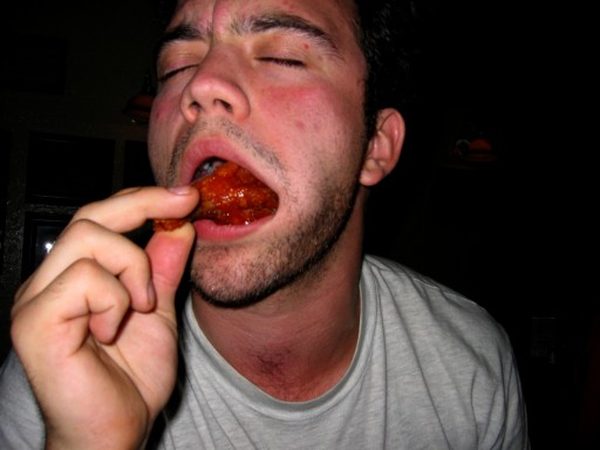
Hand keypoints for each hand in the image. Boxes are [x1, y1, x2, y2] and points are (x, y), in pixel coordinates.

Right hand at [10, 186, 198, 448]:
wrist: (118, 428)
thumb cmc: (133, 376)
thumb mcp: (159, 309)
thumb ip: (163, 267)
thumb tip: (180, 223)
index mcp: (75, 275)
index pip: (101, 216)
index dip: (142, 198)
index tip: (186, 195)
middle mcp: (49, 281)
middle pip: (90, 215)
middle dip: (143, 206)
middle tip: (184, 209)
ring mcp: (36, 301)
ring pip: (88, 240)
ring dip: (133, 269)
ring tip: (143, 306)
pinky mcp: (34, 323)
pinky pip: (83, 280)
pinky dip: (114, 299)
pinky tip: (114, 330)